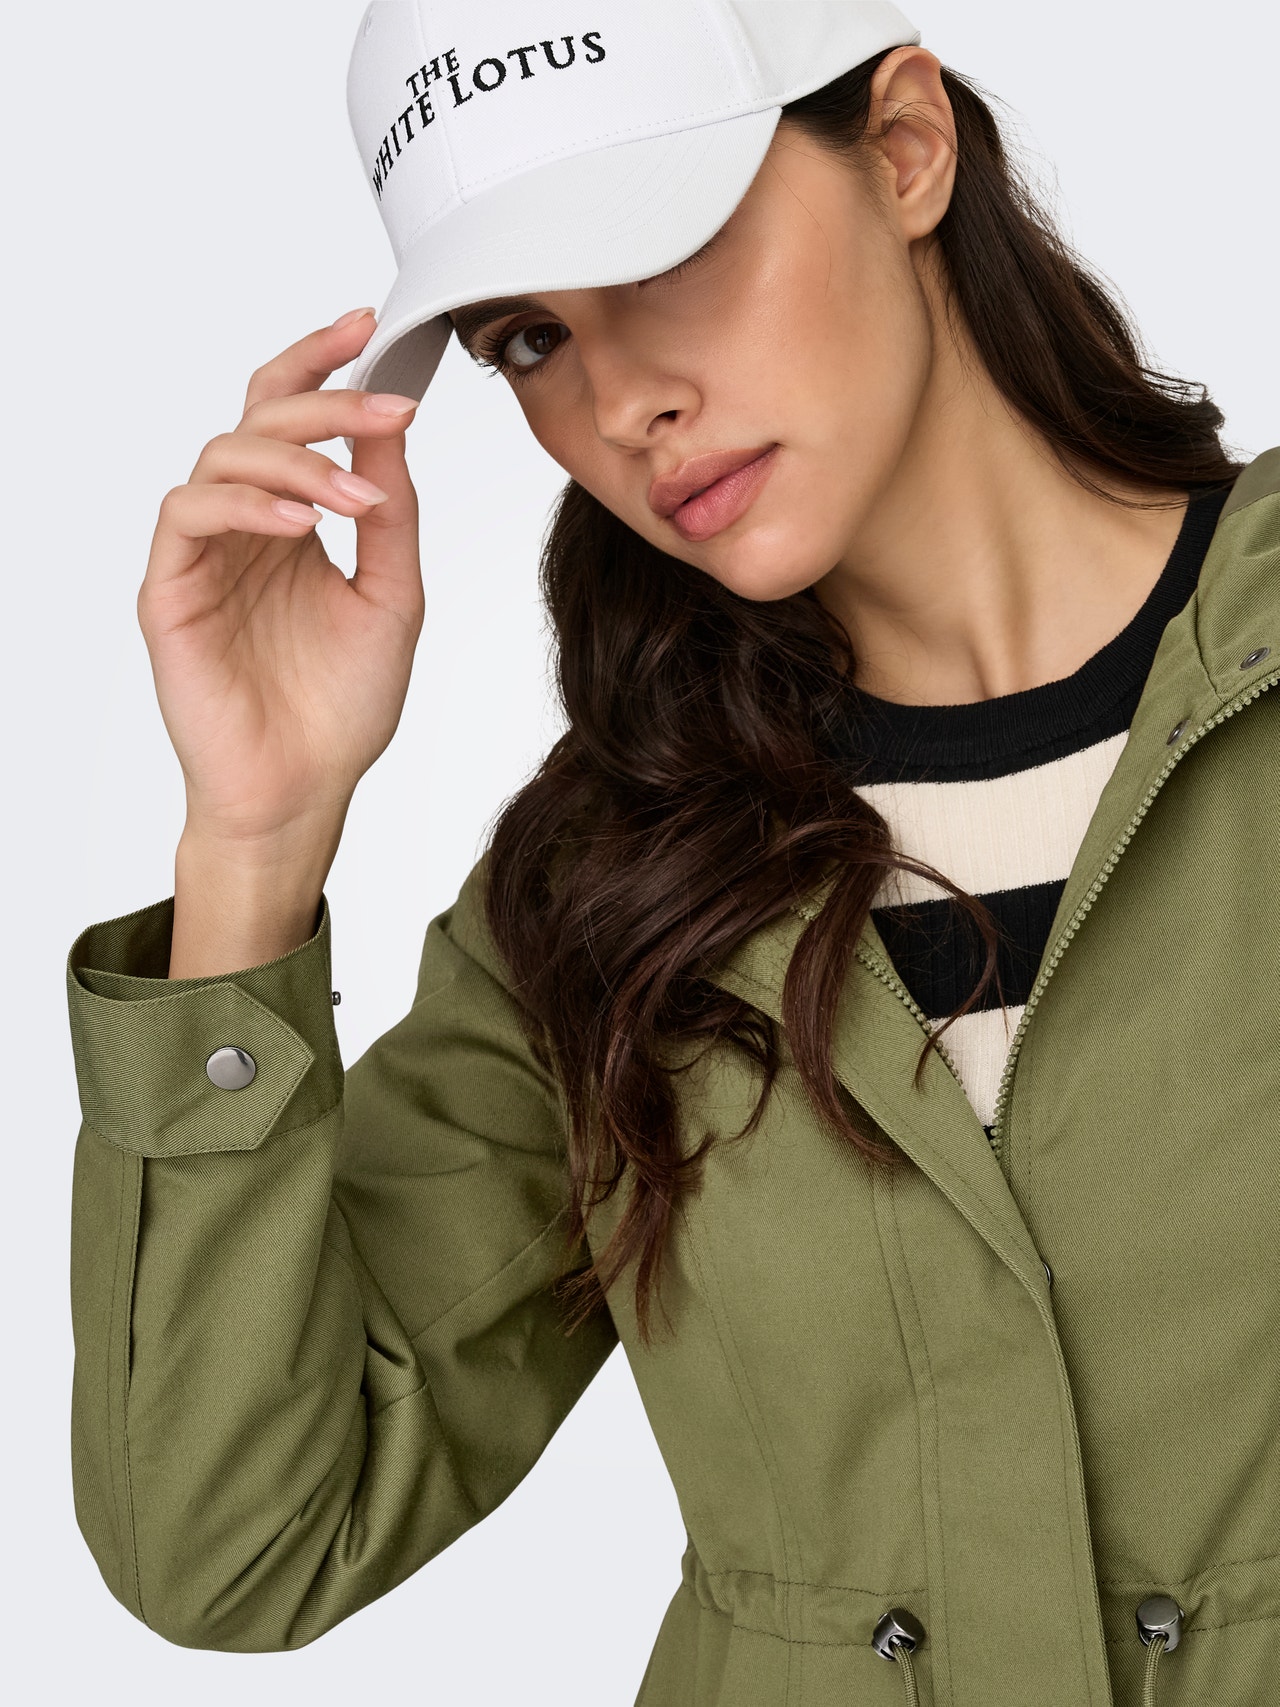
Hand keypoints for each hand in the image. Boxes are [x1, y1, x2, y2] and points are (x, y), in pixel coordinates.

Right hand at [137, 309, 424, 854]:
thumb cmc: (341, 708)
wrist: (304, 790)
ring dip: (298, 460)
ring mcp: (203, 555)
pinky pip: (191, 514)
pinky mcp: (170, 590)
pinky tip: (302, 524)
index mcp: (292, 523)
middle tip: (385, 410)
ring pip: (223, 454)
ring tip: (359, 497)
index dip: (321, 364)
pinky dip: (248, 505)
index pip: (293, 419)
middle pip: (257, 418)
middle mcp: (244, 528)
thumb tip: (393, 427)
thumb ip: (392, 512)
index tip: (367, 327)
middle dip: (324, 401)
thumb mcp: (393, 597)